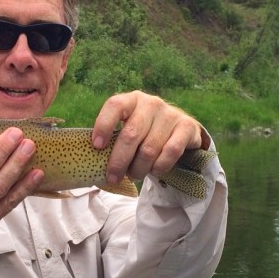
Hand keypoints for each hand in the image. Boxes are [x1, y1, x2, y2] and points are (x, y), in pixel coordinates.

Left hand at [92, 91, 206, 185]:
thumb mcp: (129, 128)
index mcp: (132, 100)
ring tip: (135, 175)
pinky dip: (159, 167)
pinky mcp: (187, 126)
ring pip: (149, 149)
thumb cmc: (145, 132)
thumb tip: (91, 159)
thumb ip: (114, 137)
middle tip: (113, 177)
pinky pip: (170, 152)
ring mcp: (170, 114)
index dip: (103, 125)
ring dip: (139, 168)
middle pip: (130, 134)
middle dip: (119, 161)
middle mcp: (151, 103)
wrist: (180, 131)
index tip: (97, 146)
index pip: (115, 105)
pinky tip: (155, 171)